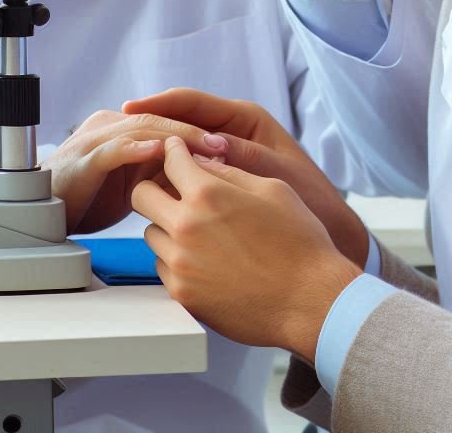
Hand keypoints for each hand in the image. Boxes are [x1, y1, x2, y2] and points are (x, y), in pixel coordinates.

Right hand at [44, 110, 226, 233]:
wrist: (39, 216)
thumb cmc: (88, 198)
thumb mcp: (135, 184)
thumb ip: (164, 174)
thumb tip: (204, 174)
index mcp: (126, 127)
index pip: (170, 118)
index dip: (201, 128)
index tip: (231, 146)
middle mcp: (113, 125)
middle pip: (162, 118)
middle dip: (196, 132)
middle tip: (226, 146)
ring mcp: (97, 139)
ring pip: (144, 128)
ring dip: (177, 138)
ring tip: (205, 148)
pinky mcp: (84, 160)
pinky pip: (114, 149)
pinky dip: (137, 149)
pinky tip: (158, 151)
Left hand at [133, 137, 361, 359]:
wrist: (310, 300)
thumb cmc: (299, 241)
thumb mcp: (272, 188)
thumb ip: (230, 171)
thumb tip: (200, 161)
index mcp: (209, 194)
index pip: (170, 158)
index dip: (174, 151)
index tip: (178, 154)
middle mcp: (186, 227)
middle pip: (141, 195)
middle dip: (156, 186)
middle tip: (177, 191)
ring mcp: (180, 264)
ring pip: (150, 232)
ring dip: (167, 225)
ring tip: (200, 230)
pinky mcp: (182, 294)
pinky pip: (162, 266)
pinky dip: (176, 258)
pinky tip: (206, 259)